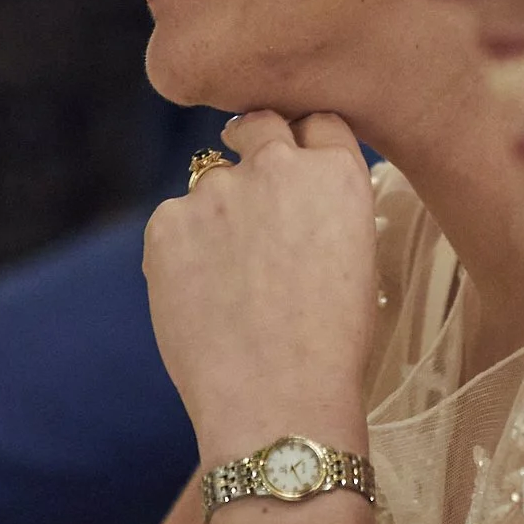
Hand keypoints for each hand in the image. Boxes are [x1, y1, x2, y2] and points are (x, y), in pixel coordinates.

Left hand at [143, 111, 380, 467]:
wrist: (277, 401)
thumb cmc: (330, 347)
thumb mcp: (358, 262)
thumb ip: (327, 209)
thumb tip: (298, 197)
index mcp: (336, 174)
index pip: (318, 123)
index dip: (305, 141)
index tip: (297, 161)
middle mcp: (277, 165)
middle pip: (259, 125)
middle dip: (255, 144)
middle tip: (252, 189)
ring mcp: (216, 190)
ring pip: (210, 181)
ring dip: (217, 212)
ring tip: (230, 282)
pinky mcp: (165, 222)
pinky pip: (173, 222)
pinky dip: (182, 249)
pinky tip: (202, 297)